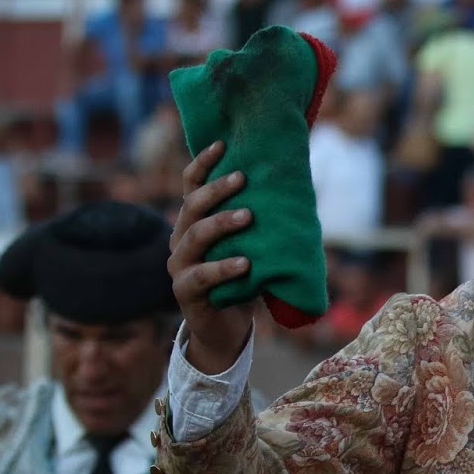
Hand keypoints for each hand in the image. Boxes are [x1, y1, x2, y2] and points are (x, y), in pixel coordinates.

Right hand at [169, 141, 255, 373]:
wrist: (227, 328)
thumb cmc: (243, 280)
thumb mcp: (251, 246)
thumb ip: (258, 222)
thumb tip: (293, 187)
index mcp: (192, 223)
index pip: (190, 187)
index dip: (202, 165)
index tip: (222, 144)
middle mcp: (180, 240)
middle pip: (191, 207)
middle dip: (216, 190)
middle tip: (242, 178)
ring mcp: (179, 266)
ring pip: (194, 236)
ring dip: (221, 223)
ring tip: (248, 216)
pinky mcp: (185, 292)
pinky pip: (202, 276)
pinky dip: (223, 267)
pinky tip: (245, 263)